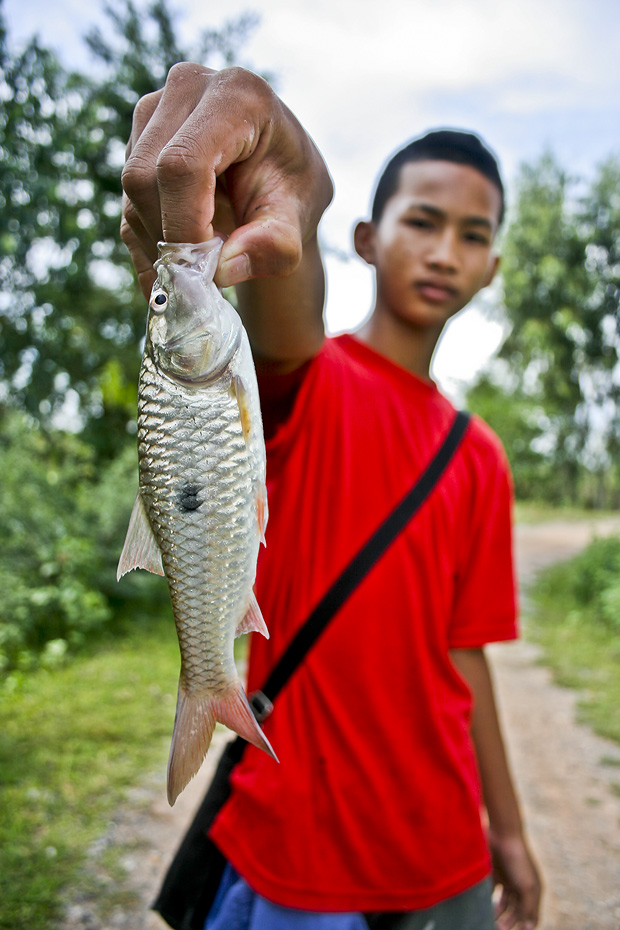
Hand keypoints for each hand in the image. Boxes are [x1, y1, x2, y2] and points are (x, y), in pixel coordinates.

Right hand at [121, 63, 332, 296]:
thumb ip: (273, 246)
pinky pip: (127, 204)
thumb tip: (221, 270)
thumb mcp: (298, 219)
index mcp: (237, 97)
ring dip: (161, 244)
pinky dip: (150, 245)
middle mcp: (187, 89)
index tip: (208, 269)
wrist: (278, 176)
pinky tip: (180, 266)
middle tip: (205, 277)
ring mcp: (154, 111)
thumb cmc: (292, 190)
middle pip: (145, 176)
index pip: (184, 163)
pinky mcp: (137, 140)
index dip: (186, 224)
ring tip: (203, 264)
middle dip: (171, 238)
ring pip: (131, 193)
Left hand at [490, 831, 541, 928]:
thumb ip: (528, 908)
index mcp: (533, 890)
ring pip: (504, 903)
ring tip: (490, 922)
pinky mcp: (494, 873)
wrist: (502, 833)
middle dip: (509, 922)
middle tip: (498, 929)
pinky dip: (488, 901)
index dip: (524, 927)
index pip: (531, 916)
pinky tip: (483, 907)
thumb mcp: (526, 886)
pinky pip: (491, 892)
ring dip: (498, 914)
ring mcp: (508, 879)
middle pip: (516, 912)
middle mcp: (521, 886)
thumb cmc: (517, 859)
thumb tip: (527, 928)